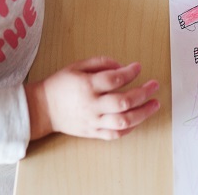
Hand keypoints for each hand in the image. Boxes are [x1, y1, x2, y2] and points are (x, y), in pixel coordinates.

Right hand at [24, 57, 159, 140]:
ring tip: (155, 104)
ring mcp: (93, 121)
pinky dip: (130, 128)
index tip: (138, 67)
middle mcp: (92, 105)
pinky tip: (140, 119)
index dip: (130, 72)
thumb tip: (122, 66)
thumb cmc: (61, 85)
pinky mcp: (93, 133)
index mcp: (87, 86)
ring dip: (143, 112)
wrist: (42, 109)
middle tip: (155, 85)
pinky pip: (115, 134)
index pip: (115, 79)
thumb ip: (101, 62)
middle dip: (144, 92)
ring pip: (123, 121)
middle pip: (123, 101)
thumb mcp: (77, 66)